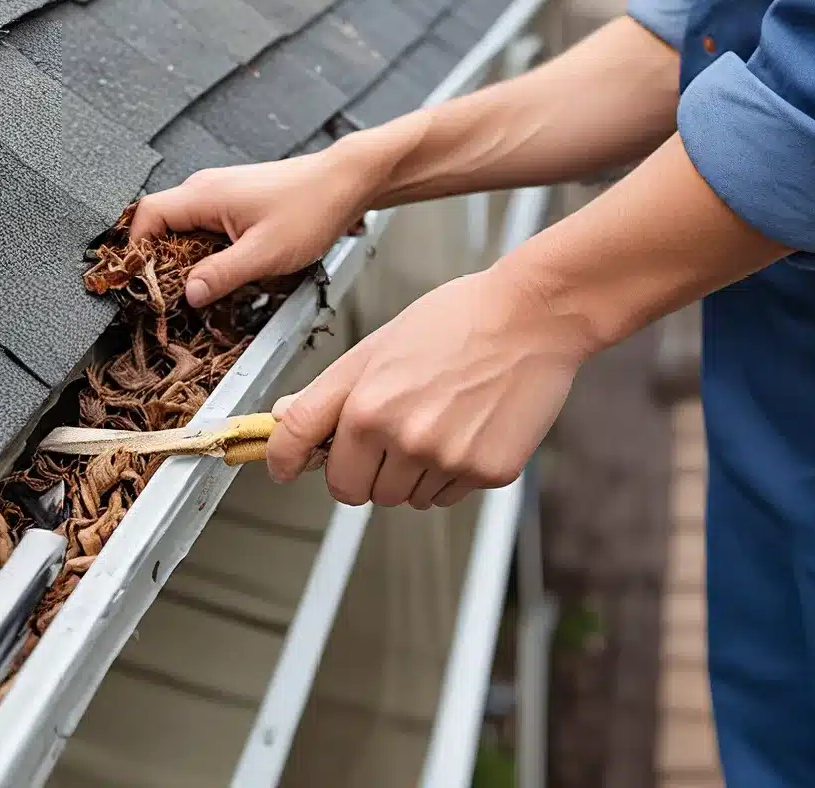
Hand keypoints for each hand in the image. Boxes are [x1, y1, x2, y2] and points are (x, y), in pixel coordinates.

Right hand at [130, 144, 374, 306]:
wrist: (345, 181)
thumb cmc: (311, 207)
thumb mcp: (264, 253)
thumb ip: (221, 275)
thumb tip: (187, 294)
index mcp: (203, 194)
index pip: (146, 217)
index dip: (136, 251)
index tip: (140, 283)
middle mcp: (205, 189)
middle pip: (160, 225)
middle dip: (160, 261)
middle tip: (170, 296)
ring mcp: (220, 193)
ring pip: (184, 229)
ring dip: (186, 259)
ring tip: (199, 288)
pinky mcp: (235, 202)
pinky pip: (205, 227)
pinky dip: (206, 251)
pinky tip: (223, 272)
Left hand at [265, 264, 594, 507]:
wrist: (532, 316)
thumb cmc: (456, 321)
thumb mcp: (378, 346)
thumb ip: (326, 392)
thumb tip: (282, 419)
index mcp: (367, 404)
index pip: (303, 451)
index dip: (286, 460)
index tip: (284, 467)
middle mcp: (402, 438)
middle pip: (356, 490)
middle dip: (364, 468)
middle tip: (390, 431)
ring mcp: (446, 460)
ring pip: (403, 498)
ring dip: (409, 473)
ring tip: (438, 419)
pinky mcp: (486, 473)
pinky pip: (447, 496)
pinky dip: (449, 474)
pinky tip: (466, 429)